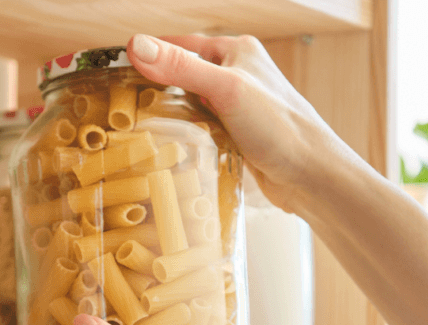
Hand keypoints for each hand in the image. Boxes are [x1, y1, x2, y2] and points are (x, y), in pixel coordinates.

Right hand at [126, 33, 361, 214]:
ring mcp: (238, 105)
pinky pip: (201, 127)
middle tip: (121, 104)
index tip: (115, 69)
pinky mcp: (237, 133)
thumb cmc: (280, 128)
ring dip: (170, 114)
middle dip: (155, 88)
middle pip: (183, 75)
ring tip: (140, 127)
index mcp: (236, 51)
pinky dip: (185, 134)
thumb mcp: (225, 90)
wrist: (311, 175)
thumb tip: (137, 46)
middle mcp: (237, 74)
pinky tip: (171, 146)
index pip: (180, 45)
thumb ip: (181, 68)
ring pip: (190, 103)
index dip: (149, 56)